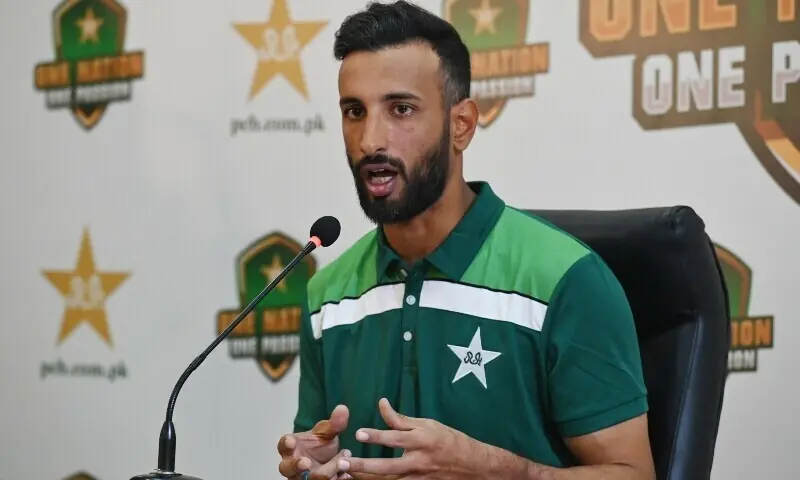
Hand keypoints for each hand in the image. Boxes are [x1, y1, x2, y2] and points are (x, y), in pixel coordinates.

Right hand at [278, 404, 352, 478]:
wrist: (327, 463)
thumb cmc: (319, 446)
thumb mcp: (326, 433)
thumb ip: (334, 423)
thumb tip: (343, 408)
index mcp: (291, 448)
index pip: (284, 445)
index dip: (286, 443)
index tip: (290, 440)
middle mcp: (292, 465)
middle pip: (287, 468)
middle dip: (296, 465)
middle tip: (306, 462)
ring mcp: (301, 478)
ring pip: (307, 479)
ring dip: (324, 473)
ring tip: (340, 464)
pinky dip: (335, 479)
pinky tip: (346, 474)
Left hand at [336, 398, 482, 479]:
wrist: (472, 465)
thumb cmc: (449, 440)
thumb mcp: (428, 424)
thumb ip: (402, 419)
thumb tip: (382, 404)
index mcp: (422, 440)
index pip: (395, 438)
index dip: (376, 436)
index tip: (358, 434)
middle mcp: (418, 461)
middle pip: (387, 466)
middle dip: (364, 466)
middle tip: (343, 463)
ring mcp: (418, 477)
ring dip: (368, 478)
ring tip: (347, 475)